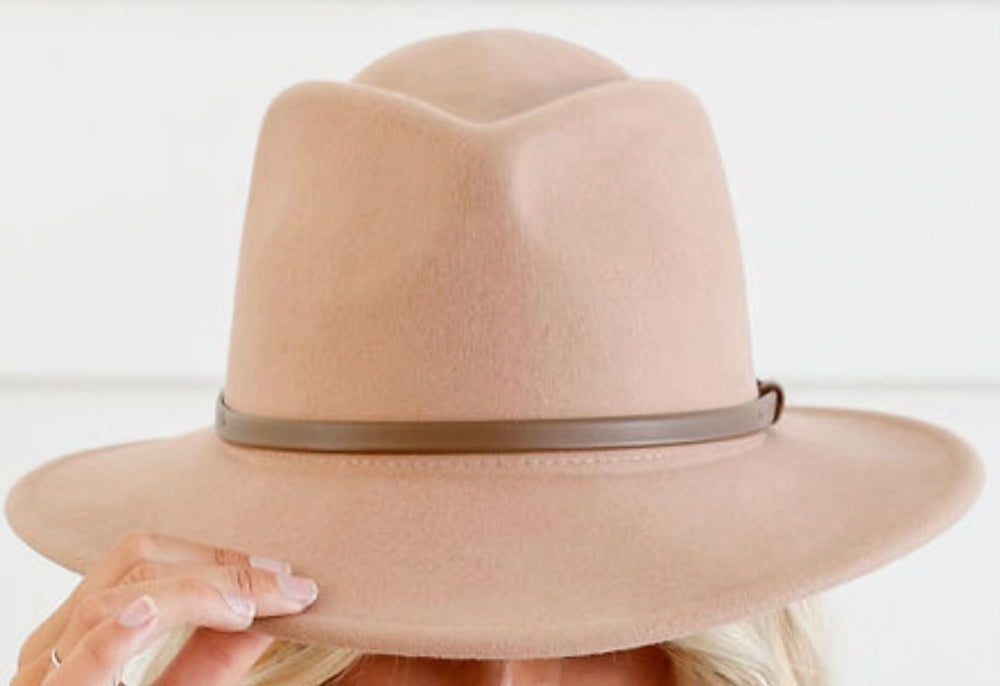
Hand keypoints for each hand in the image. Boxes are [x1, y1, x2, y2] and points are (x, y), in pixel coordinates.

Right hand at [11, 531, 319, 685]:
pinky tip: (151, 614)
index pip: (146, 560)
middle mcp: (54, 647)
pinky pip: (80, 663)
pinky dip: (116, 634)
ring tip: (248, 608)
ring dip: (191, 592)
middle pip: (133, 566)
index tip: (279, 574)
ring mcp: (44, 679)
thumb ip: (217, 656)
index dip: (218, 557)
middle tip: (284, 586)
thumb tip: (275, 608)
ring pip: (108, 602)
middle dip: (216, 566)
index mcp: (83, 635)